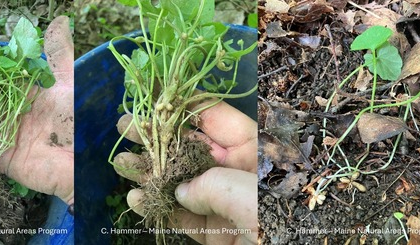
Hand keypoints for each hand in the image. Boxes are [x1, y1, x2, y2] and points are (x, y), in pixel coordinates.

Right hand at [114, 100, 257, 244]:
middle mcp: (239, 172)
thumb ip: (217, 185)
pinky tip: (136, 199)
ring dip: (151, 173)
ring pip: (181, 182)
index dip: (183, 105)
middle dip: (158, 137)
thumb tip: (182, 190)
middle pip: (191, 147)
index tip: (150, 98)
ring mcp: (226, 203)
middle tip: (125, 127)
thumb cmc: (296, 228)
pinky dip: (159, 209)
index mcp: (260, 150)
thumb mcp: (259, 199)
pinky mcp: (216, 233)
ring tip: (122, 164)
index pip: (216, 118)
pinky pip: (184, 217)